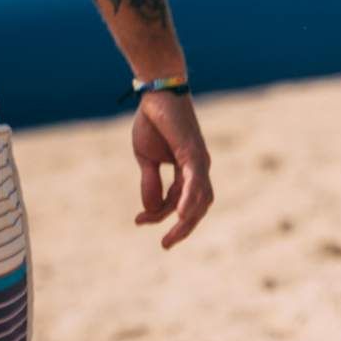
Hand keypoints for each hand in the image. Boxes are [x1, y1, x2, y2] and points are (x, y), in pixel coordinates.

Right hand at [132, 92, 213, 248]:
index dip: (160, 215)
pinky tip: (180, 215)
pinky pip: (196, 181)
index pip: (178, 202)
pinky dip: (190, 199)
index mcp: (188, 171)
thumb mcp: (146, 159)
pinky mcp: (194, 153)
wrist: (156, 94)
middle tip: (166, 245)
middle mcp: (199, 169)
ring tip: (171, 236)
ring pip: (201, 198)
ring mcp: (199, 161)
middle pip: (198, 206)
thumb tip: (149, 211)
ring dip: (187, 220)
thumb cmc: (153, 122)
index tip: (139, 221)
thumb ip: (150, 183)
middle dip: (183, 228)